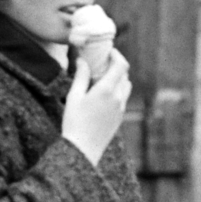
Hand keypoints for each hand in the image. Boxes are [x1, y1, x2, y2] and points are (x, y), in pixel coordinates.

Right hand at [60, 50, 131, 165]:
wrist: (82, 150)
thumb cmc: (74, 122)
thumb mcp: (74, 96)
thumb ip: (81, 76)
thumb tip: (82, 60)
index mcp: (107, 90)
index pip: (121, 65)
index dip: (117, 55)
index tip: (108, 51)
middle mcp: (118, 98)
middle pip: (124, 74)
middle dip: (116, 66)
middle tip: (102, 63)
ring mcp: (121, 109)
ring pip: (126, 86)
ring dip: (118, 78)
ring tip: (102, 78)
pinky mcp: (120, 118)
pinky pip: (123, 98)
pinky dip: (118, 90)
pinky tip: (103, 94)